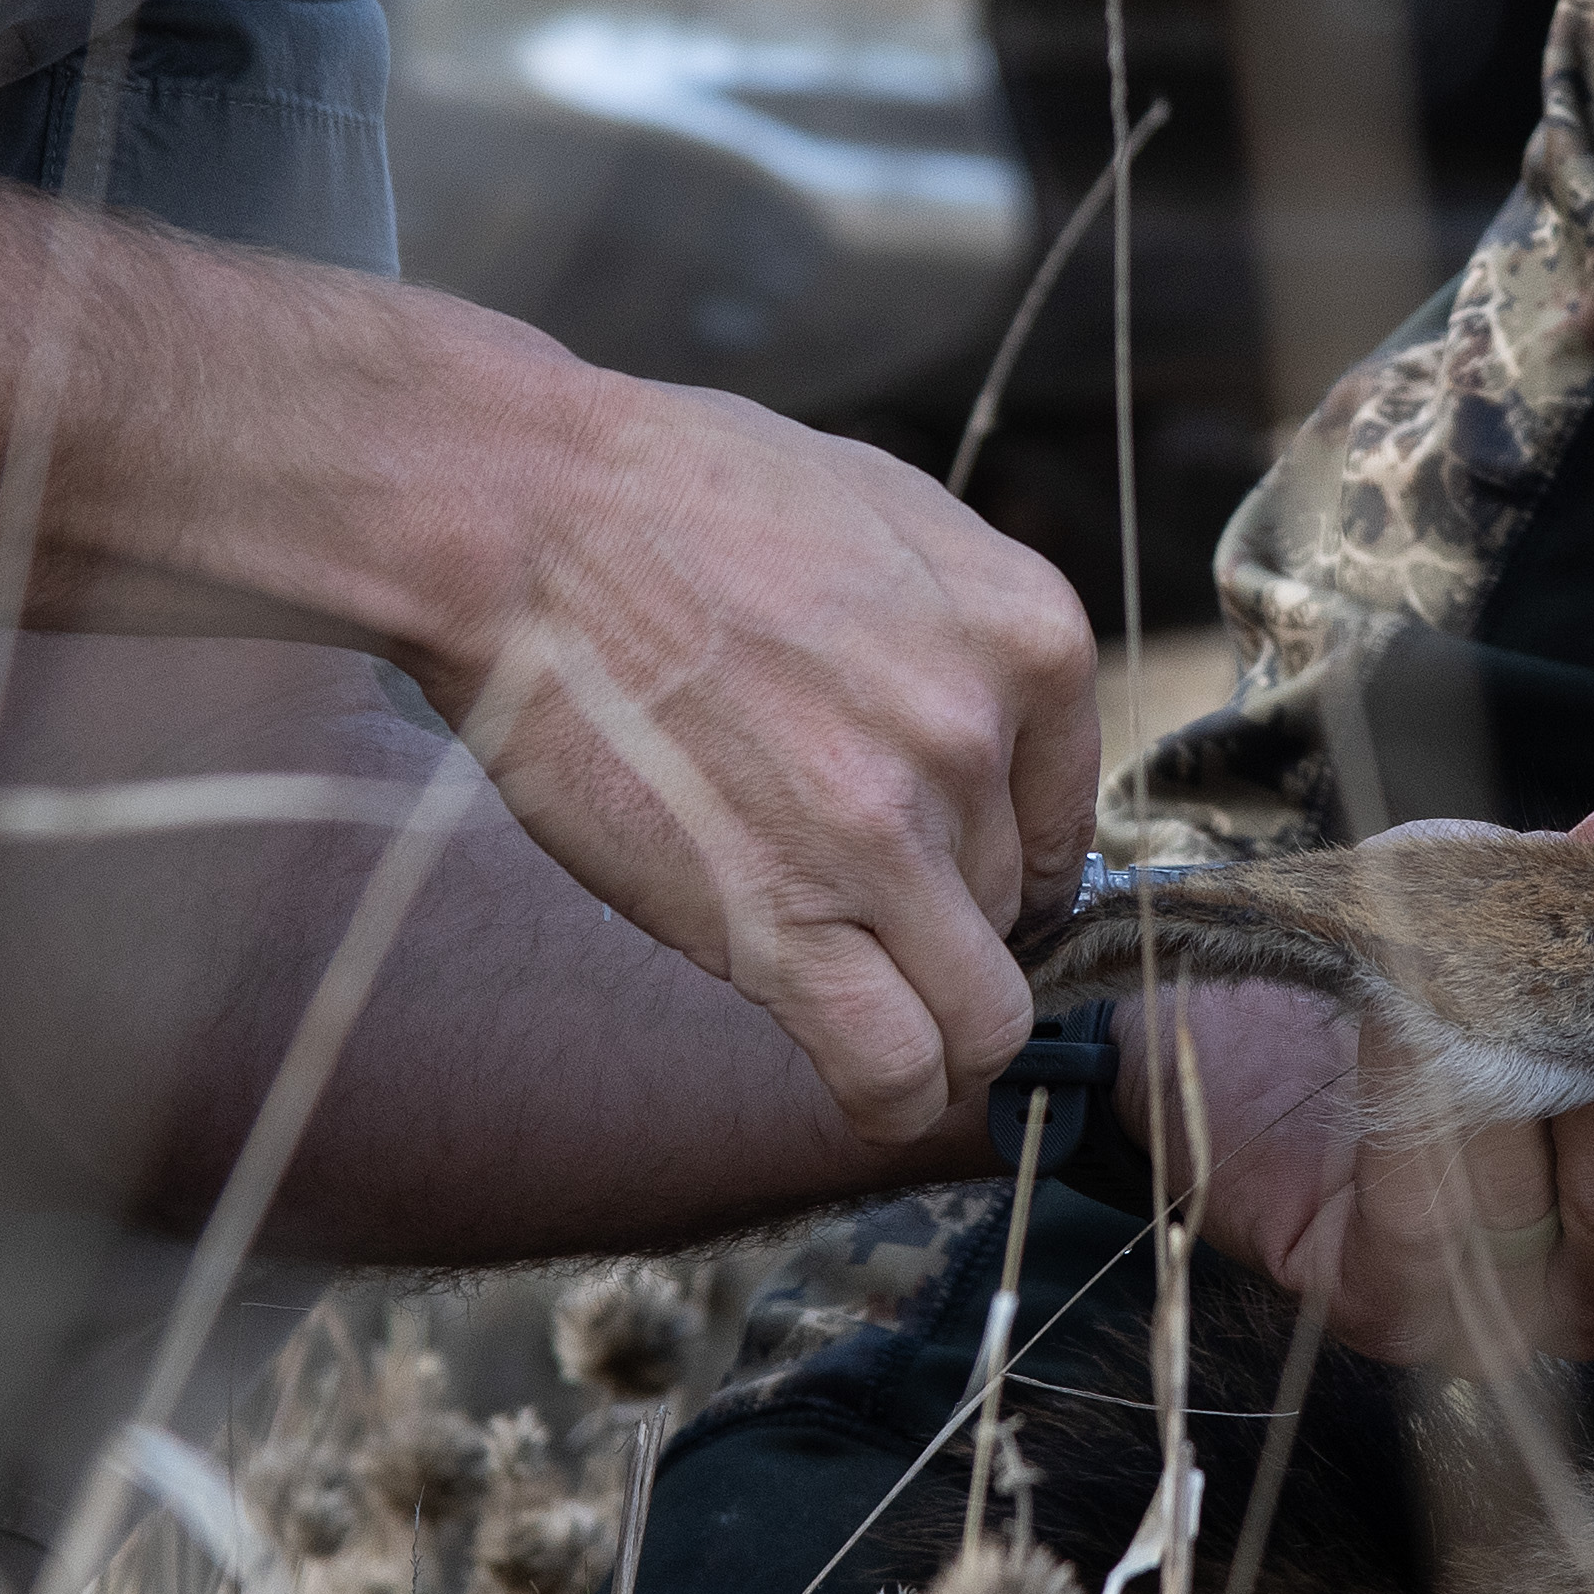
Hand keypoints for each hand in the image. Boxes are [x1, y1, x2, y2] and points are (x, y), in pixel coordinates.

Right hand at [429, 372, 1106, 1142]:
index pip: (1069, 825)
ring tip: (847, 990)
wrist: (524, 518)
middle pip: (1007, 911)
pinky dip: (888, 1096)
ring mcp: (887, 837)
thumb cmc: (676, 497)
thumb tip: (990, 738)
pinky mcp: (785, 920)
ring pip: (979, 1015)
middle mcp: (978, 738)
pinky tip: (858, 1075)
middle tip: (842, 902)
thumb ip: (962, 634)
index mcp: (1029, 636)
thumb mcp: (888, 516)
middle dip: (939, 924)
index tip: (937, 874)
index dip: (1000, 865)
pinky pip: (896, 1073)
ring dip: (922, 1020)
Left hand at [1117, 801, 1593, 1366]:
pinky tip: (1397, 1019)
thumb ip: (1592, 884)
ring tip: (1467, 991)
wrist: (1225, 1021)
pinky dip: (1431, 1100)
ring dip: (1533, 1079)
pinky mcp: (1399, 1310)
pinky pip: (1448, 1216)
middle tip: (1566, 973)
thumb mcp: (1505, 905)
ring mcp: (1508, 1317)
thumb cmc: (1395, 969)